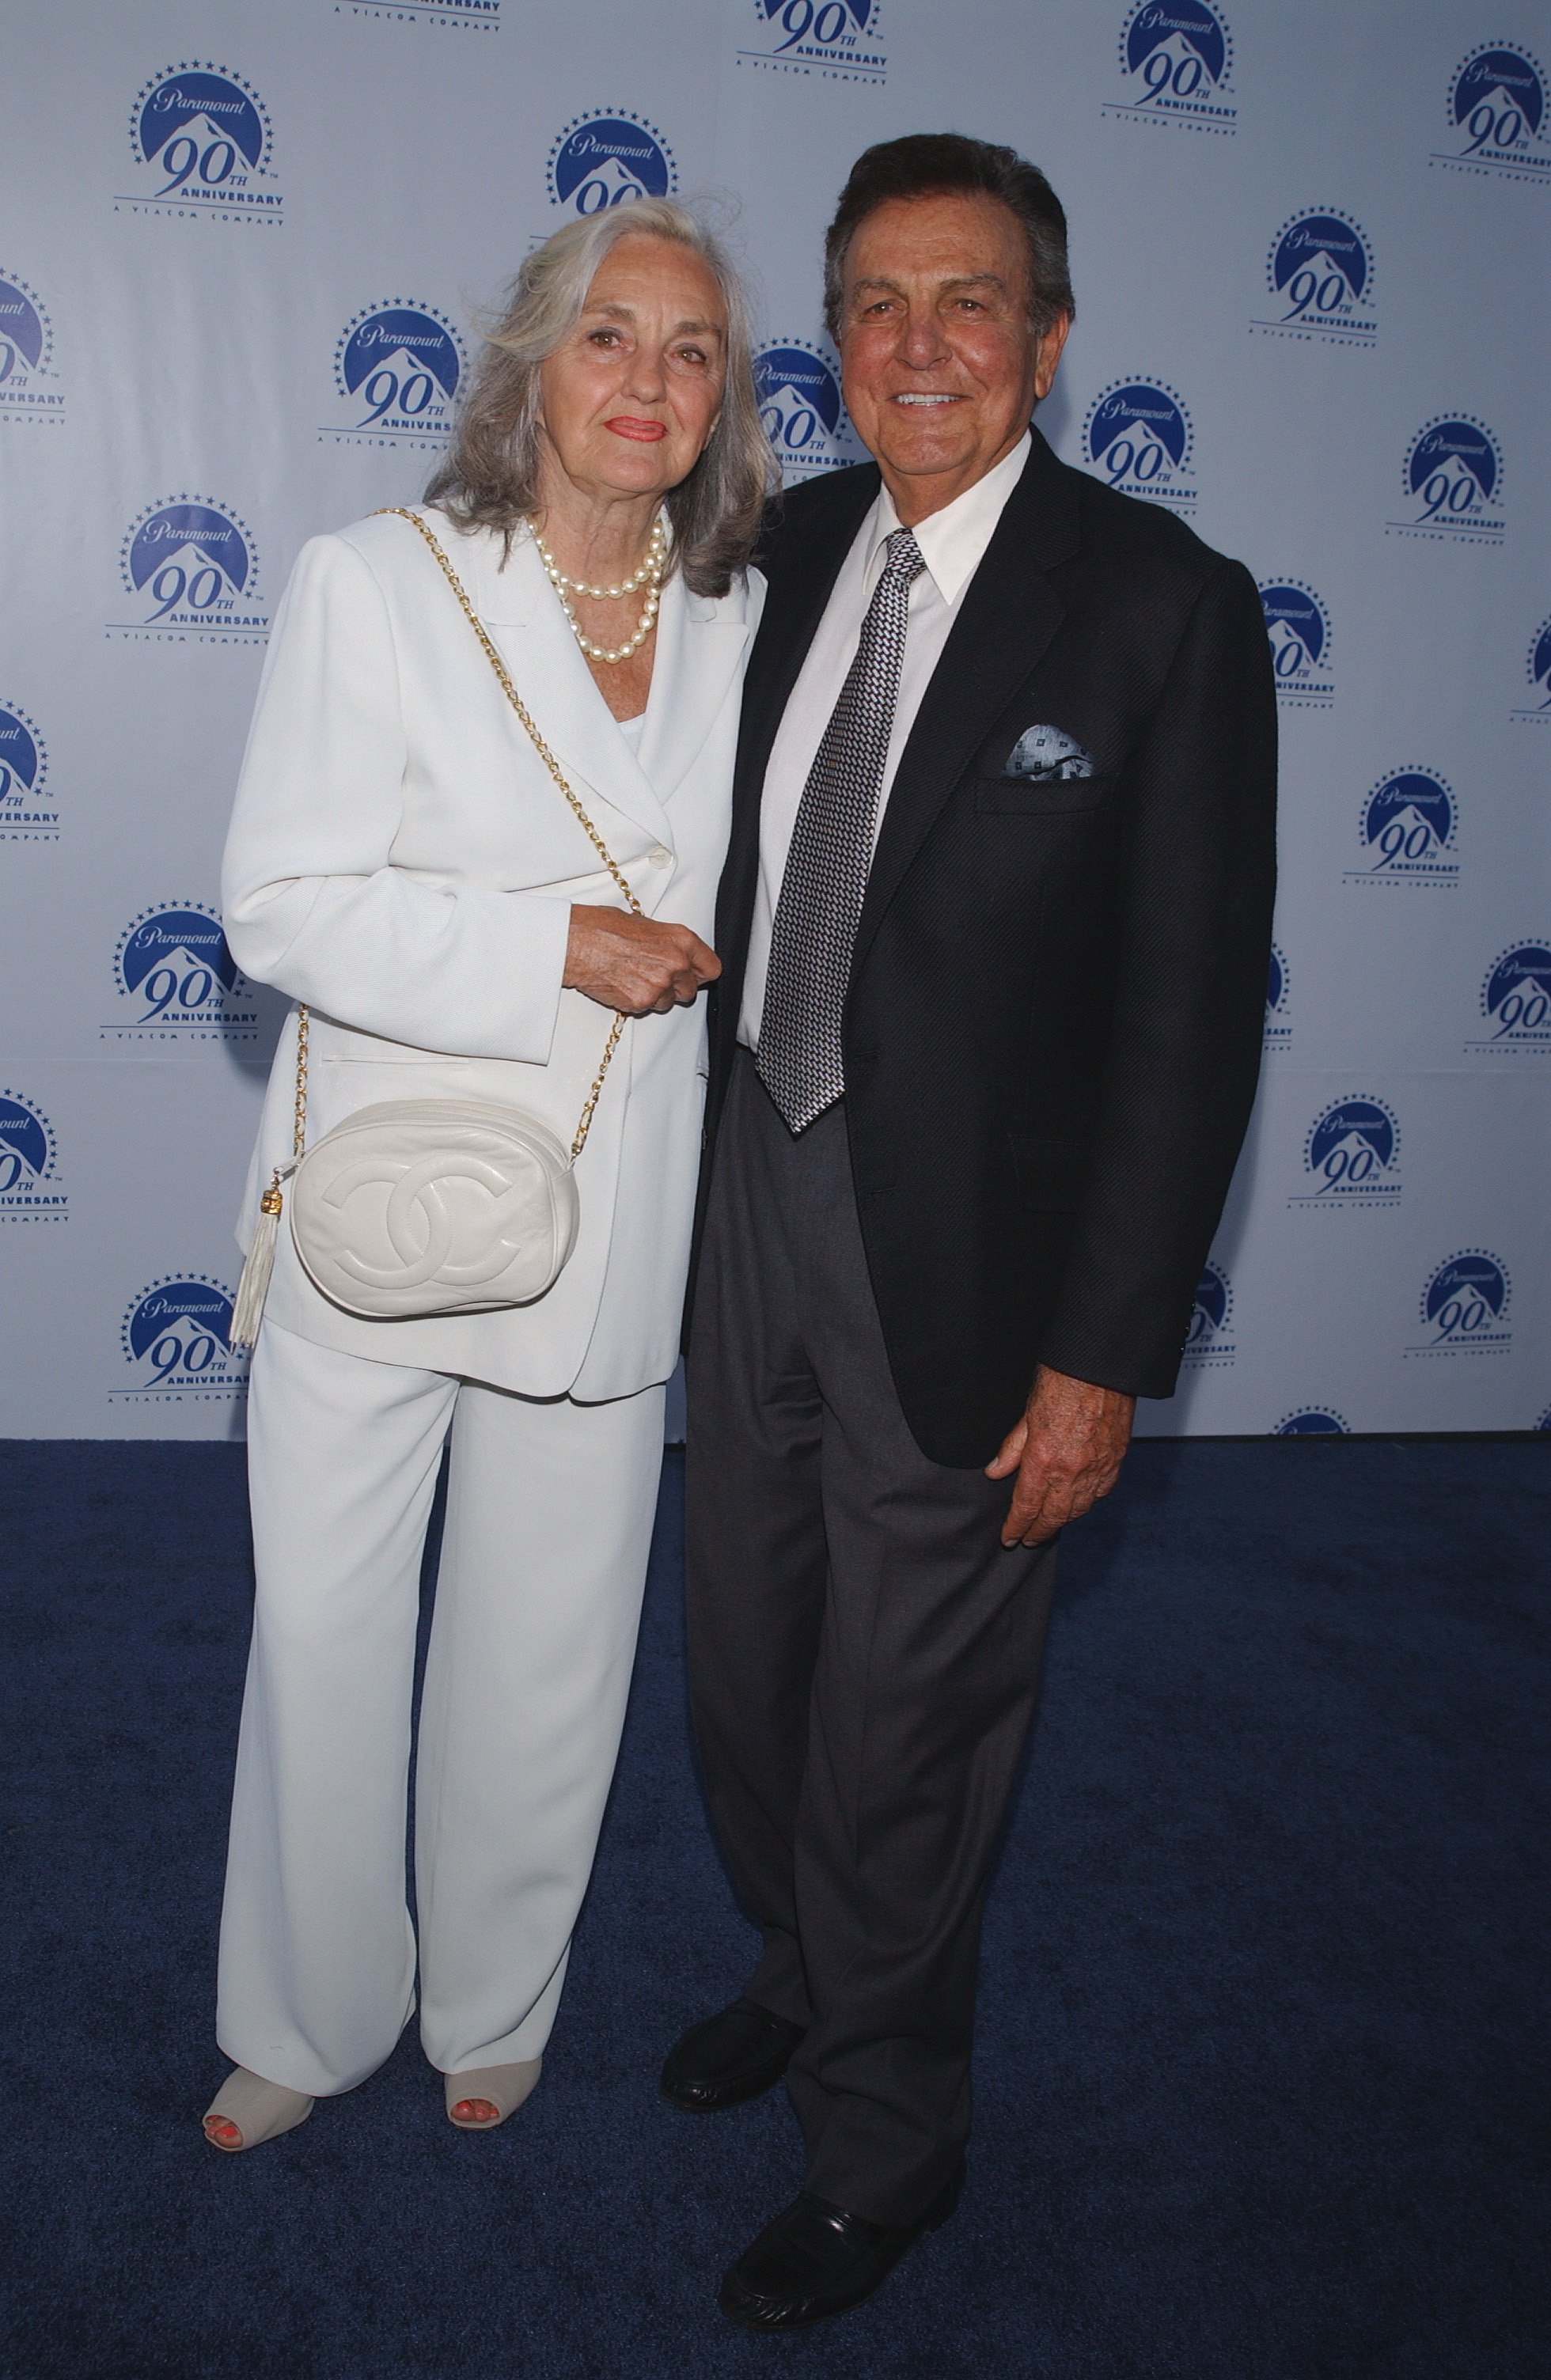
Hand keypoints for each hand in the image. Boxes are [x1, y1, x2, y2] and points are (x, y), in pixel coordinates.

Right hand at [564, 905, 720, 1015]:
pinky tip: (623, 984)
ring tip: (633, 977)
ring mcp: (660, 985)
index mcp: (681, 940)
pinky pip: (647, 1008)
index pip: (712, 968)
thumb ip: (666, 942)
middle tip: (656, 977)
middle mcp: (676, 963)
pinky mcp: (641, 1002)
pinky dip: (637, 1001)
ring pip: (668, 1002)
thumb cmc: (601, 928)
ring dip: (656, 996)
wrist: (575, 943)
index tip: (695, 975)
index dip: (701, 973)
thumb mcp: (644, 924)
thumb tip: (670, 952)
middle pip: (691, 990)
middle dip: (676, 987)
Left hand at [985, 1364, 1134, 1548]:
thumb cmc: (1063, 1382)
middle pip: (1053, 1516)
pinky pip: (1100, 1493)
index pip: (1026, 1507)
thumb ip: (1011, 1449)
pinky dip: (1087, 1504)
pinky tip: (1078, 1504)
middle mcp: (1071, 1471)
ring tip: (1050, 1525)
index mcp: (1043, 1460)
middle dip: (1039, 1532)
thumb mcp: (1026, 1415)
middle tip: (1028, 1539)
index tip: (1010, 1537)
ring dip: (1062, 1521)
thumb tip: (995, 1472)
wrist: (1099, 1368)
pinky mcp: (1115, 1461)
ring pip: (1079, 1510)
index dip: (1017, 1526)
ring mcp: (1097, 1469)